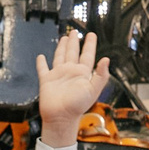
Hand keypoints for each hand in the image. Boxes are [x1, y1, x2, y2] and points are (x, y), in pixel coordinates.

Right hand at [36, 30, 108, 145]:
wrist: (61, 117)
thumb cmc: (77, 107)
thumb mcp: (93, 90)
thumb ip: (101, 75)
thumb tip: (106, 59)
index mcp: (82, 74)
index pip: (87, 55)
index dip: (90, 45)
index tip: (91, 35)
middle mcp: (70, 72)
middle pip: (73, 52)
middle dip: (74, 42)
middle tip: (75, 32)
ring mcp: (58, 76)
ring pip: (60, 57)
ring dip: (62, 48)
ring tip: (64, 38)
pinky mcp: (47, 81)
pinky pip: (43, 69)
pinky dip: (41, 63)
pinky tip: (41, 57)